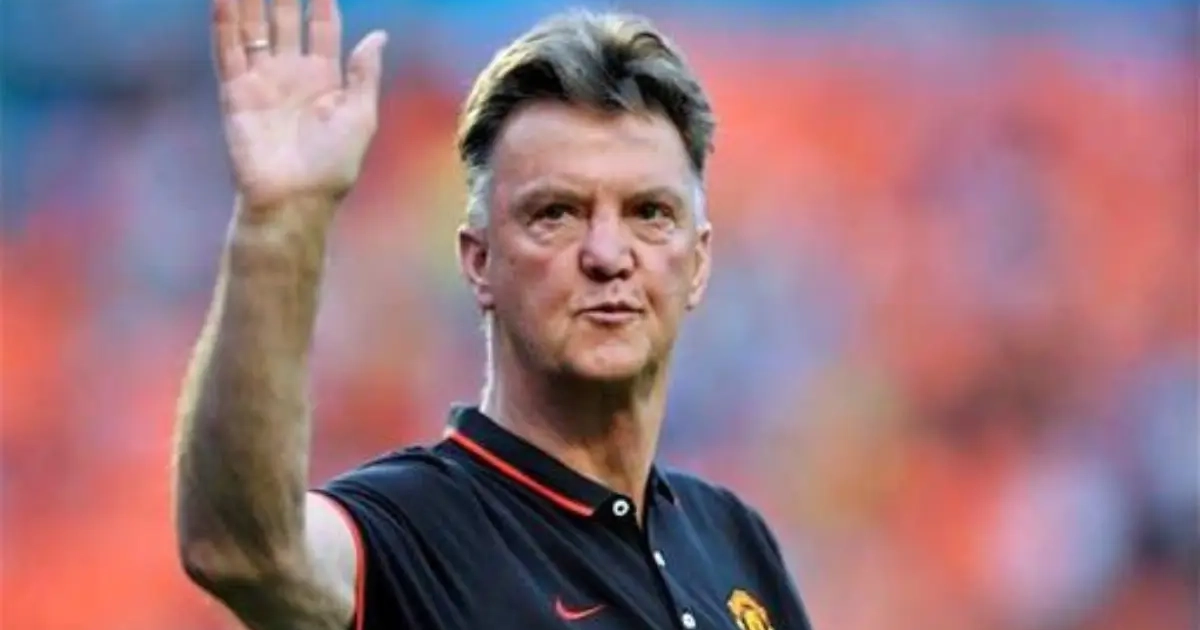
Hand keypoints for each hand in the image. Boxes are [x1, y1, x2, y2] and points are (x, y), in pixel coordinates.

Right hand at [212, 0, 386, 214]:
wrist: (294, 199)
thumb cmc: (332, 166)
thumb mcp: (360, 116)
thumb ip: (364, 74)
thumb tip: (379, 36)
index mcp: (324, 79)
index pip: (322, 28)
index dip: (322, 1)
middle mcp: (290, 74)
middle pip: (285, 19)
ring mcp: (261, 80)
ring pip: (253, 27)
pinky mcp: (235, 92)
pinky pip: (228, 50)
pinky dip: (224, 22)